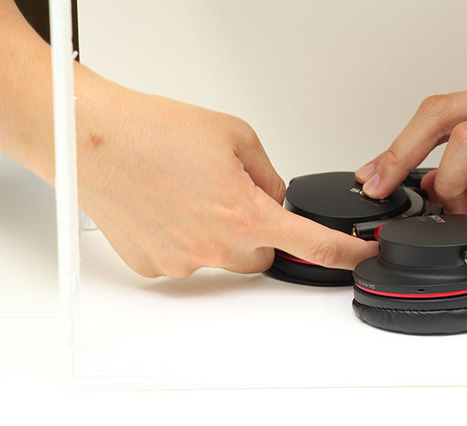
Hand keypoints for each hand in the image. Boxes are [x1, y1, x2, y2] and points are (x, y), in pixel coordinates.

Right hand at [0, 1, 375, 278]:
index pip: (312, 243)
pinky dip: (186, 237)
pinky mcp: (154, 266)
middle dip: (258, 232)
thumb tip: (276, 197)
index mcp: (244, 213)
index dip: (344, 253)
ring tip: (188, 194)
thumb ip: (268, 175)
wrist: (92, 140)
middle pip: (262, 256)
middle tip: (229, 196)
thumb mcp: (235, 136)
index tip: (361, 257)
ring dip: (218, 233)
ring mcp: (182, 261)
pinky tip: (167, 207)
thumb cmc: (153, 130)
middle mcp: (215, 246)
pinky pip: (186, 258)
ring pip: (222, 258)